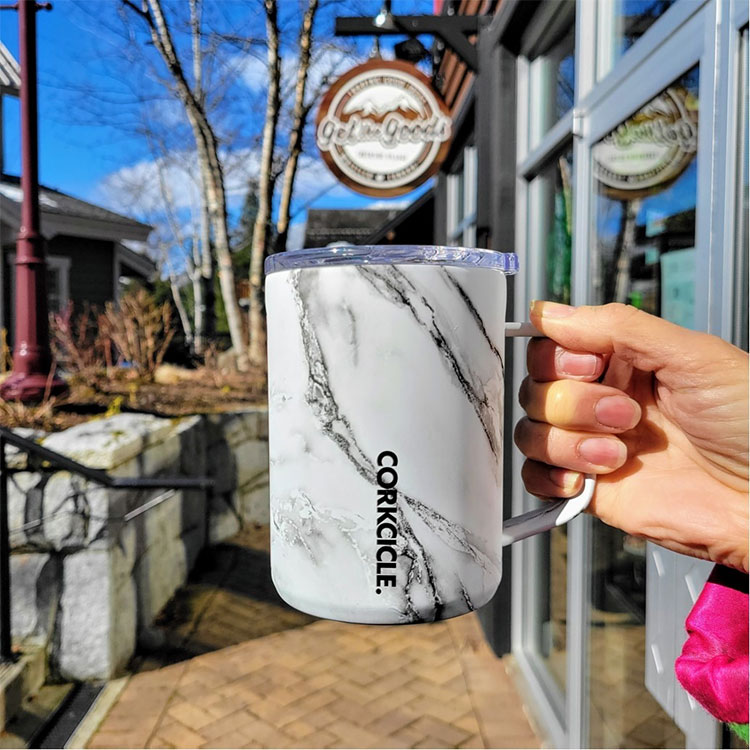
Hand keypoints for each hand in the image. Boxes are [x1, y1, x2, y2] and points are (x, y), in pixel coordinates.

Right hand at [516, 301, 748, 571]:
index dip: (557, 357)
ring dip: (567, 443)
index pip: (551, 347)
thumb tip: (550, 312)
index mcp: (623, 362)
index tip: (590, 365)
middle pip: (535, 390)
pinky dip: (549, 477)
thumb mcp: (694, 356)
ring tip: (617, 454)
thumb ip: (619, 326)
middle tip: (625, 415)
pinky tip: (585, 480)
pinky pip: (536, 478)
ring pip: (531, 432)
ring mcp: (592, 445)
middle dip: (572, 403)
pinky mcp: (591, 489)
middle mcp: (601, 400)